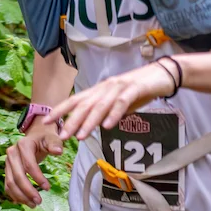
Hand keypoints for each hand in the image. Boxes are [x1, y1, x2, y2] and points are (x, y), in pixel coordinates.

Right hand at [4, 125, 64, 205]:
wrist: (35, 136)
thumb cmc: (46, 138)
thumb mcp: (53, 138)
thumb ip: (56, 144)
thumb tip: (58, 152)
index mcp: (23, 145)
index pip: (29, 165)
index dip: (38, 178)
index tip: (48, 188)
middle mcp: (12, 154)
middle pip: (17, 176)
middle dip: (28, 191)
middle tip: (39, 202)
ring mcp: (7, 162)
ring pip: (10, 183)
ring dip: (20, 196)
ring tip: (34, 205)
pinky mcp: (7, 169)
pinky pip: (8, 185)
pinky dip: (15, 195)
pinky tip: (25, 202)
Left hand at [45, 61, 176, 140]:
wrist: (164, 74)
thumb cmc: (141, 89)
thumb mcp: (120, 102)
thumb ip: (108, 112)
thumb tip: (96, 125)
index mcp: (100, 90)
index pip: (76, 99)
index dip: (60, 109)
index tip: (47, 121)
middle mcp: (106, 87)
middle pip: (85, 104)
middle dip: (72, 121)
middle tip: (62, 136)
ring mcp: (120, 87)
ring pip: (101, 105)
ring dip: (90, 122)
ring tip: (81, 136)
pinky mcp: (135, 89)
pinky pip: (122, 103)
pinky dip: (114, 114)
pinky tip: (108, 126)